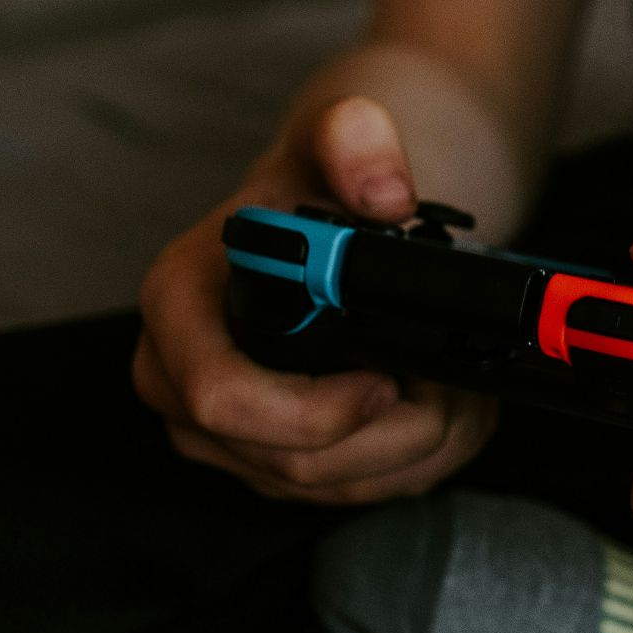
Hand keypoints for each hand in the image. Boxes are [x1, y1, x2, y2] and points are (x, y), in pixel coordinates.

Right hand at [133, 96, 498, 503]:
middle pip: (290, 460)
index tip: (389, 377)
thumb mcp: (335, 139)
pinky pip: (350, 492)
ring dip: (414, 445)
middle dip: (391, 431)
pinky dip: (413, 458)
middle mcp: (180, 381)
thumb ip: (356, 140)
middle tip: (451, 381)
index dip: (312, 409)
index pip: (223, 397)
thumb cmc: (316, 186)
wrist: (325, 217)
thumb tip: (386, 194)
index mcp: (178, 306)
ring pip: (332, 485)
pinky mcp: (268, 465)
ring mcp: (222, 435)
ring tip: (455, 384)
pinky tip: (440, 404)